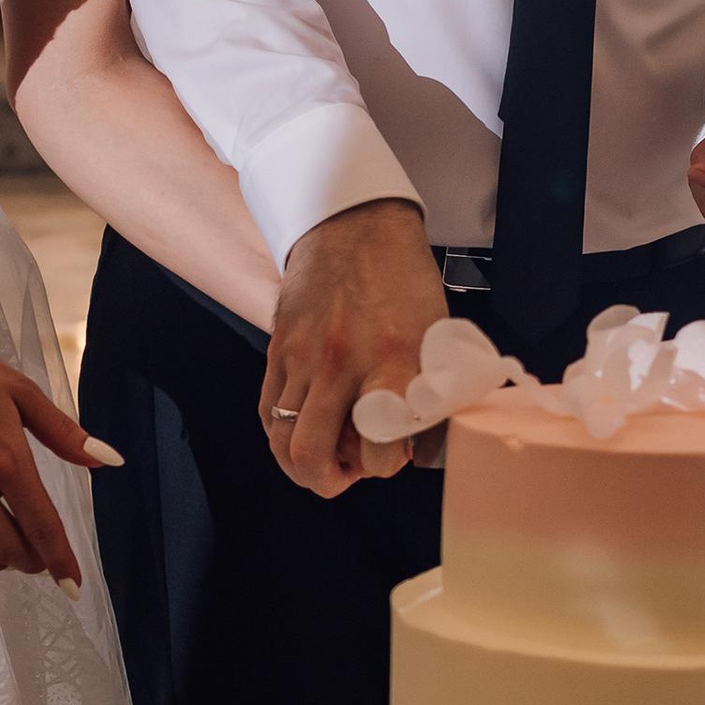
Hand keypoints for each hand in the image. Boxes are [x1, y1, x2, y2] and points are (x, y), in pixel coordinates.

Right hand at [262, 199, 446, 496]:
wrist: (354, 224)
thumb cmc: (402, 278)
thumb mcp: (435, 334)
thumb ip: (431, 392)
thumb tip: (425, 445)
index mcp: (393, 360)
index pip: (380, 449)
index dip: (389, 465)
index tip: (397, 455)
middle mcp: (342, 364)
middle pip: (312, 455)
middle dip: (329, 481)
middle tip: (349, 473)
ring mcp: (302, 358)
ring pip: (282, 440)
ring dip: (301, 463)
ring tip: (325, 458)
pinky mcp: (278, 349)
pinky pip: (268, 412)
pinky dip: (282, 434)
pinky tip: (303, 431)